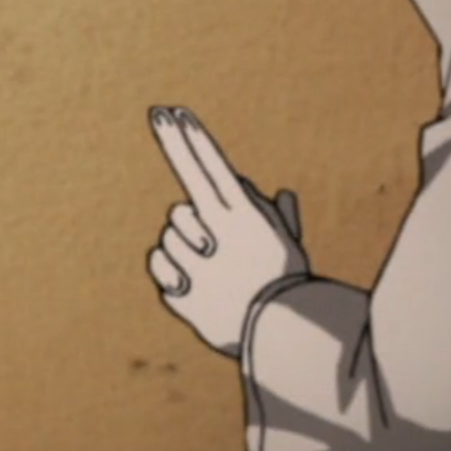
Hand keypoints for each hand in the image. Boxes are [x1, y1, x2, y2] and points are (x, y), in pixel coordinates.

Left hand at [146, 107, 309, 355]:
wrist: (282, 337)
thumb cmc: (288, 288)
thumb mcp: (291, 246)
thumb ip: (278, 217)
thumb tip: (279, 195)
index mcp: (242, 216)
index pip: (206, 164)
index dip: (186, 138)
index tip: (166, 112)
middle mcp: (214, 234)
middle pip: (181, 208)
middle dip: (190, 213)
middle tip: (190, 189)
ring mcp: (194, 263)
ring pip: (168, 238)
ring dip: (184, 250)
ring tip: (215, 274)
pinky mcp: (179, 291)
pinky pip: (160, 267)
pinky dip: (171, 272)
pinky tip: (194, 285)